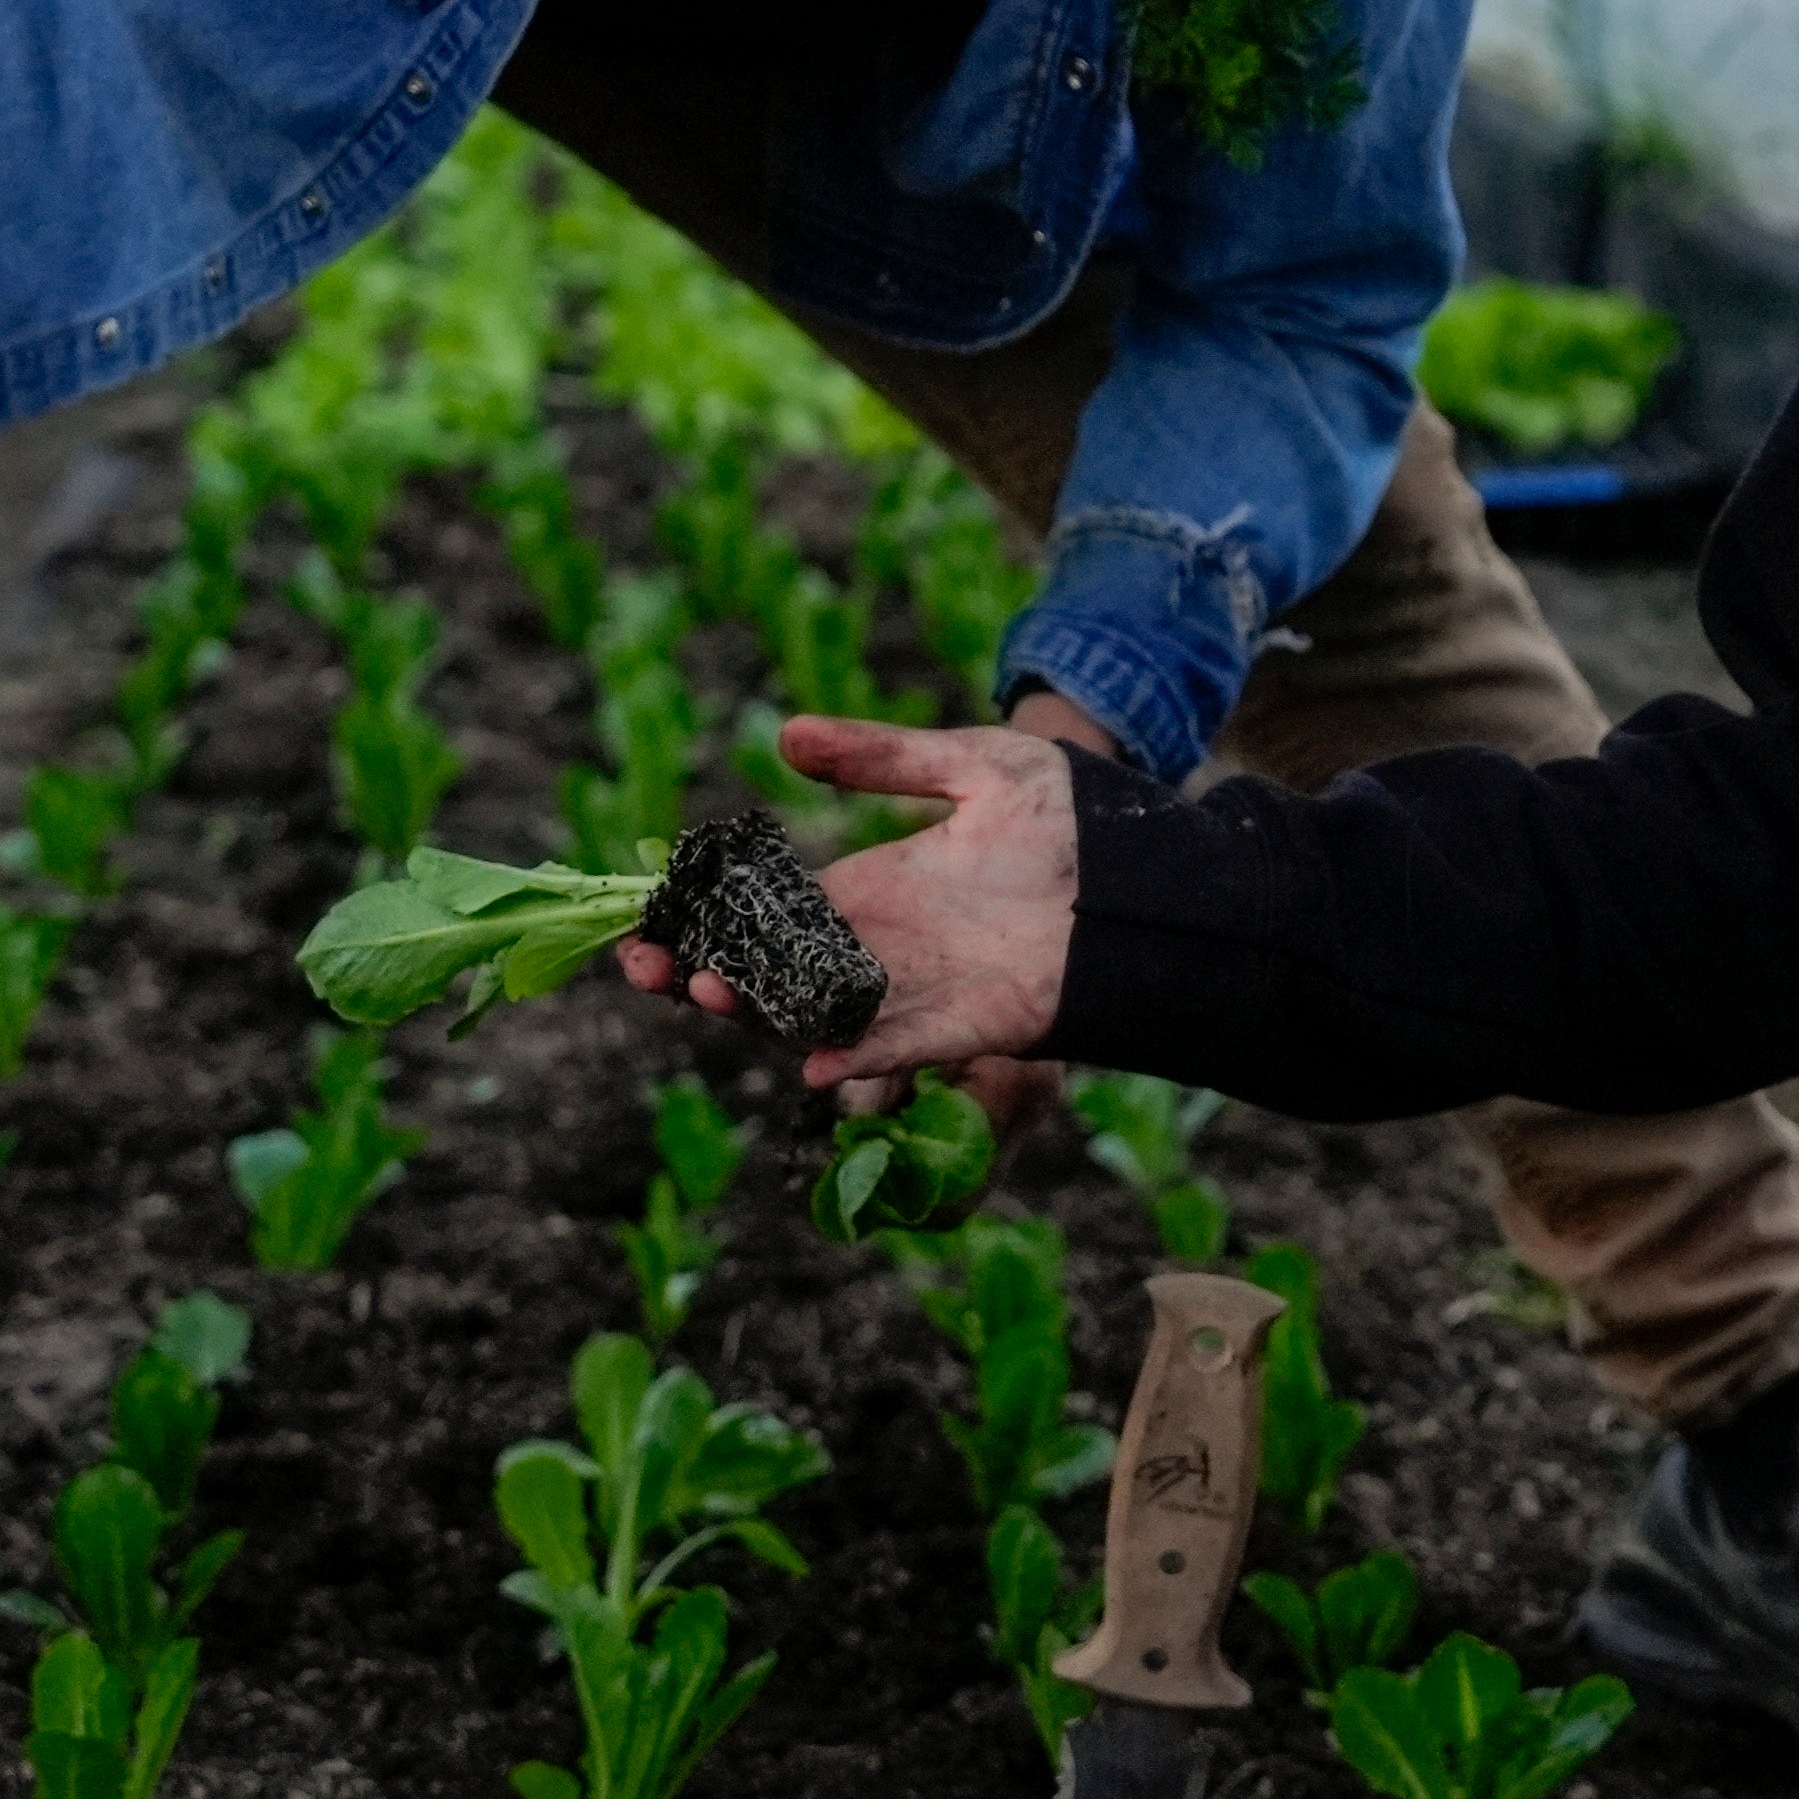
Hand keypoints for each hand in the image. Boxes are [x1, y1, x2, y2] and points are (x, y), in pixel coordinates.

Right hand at [617, 711, 1082, 1127]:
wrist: (1152, 866)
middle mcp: (885, 945)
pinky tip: (815, 1061)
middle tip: (649, 967)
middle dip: (707, 970)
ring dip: (763, 1010)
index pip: (767, 912)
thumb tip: (788, 737)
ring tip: (708, 991)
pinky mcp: (978, 1018)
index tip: (646, 921)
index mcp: (872, 889)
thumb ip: (881, 758)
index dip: (706, 918)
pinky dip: (862, 1054)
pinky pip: (907, 1043)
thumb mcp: (967, 764)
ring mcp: (926, 986)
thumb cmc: (1065, 812)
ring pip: (821, 1010)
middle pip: (775, 971)